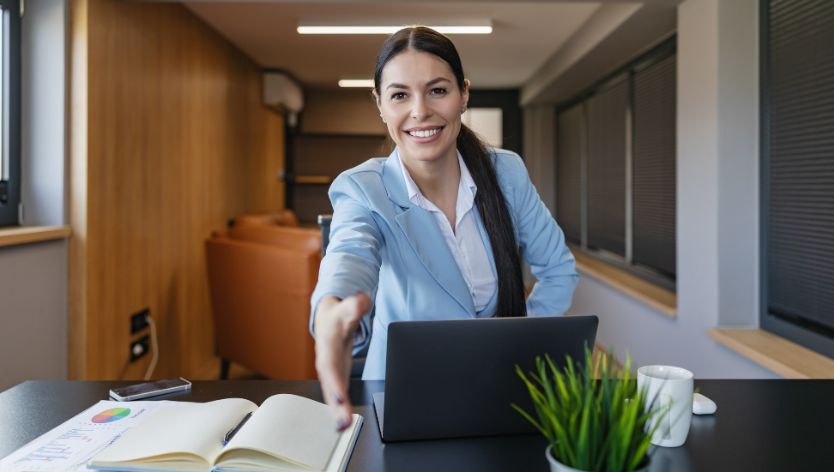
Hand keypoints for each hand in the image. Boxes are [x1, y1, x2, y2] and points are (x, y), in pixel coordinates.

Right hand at [314, 292, 370, 430]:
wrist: (327, 320)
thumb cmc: (337, 316)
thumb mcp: (347, 307)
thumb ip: (356, 305)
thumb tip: (362, 299)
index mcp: (327, 346)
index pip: (330, 367)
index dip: (335, 382)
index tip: (340, 397)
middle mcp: (326, 362)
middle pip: (330, 386)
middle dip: (335, 405)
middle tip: (343, 423)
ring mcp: (330, 372)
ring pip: (332, 394)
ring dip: (337, 412)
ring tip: (344, 427)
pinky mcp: (336, 378)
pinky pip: (337, 396)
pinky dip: (340, 410)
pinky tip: (344, 423)